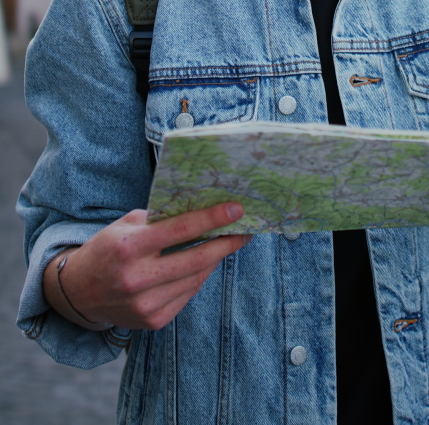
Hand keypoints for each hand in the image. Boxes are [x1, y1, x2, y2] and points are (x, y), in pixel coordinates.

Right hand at [43, 202, 250, 330]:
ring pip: (195, 278)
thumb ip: (159, 220)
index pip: (179, 230)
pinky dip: (199, 277)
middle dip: (225, 243)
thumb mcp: (126, 225)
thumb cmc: (108, 248)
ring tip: (228, 242)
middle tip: (245, 230)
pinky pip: (187, 294)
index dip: (211, 219)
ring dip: (215, 259)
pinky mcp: (153, 321)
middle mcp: (137, 279)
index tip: (236, 209)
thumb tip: (201, 211)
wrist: (79, 293)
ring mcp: (146, 304)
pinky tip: (205, 263)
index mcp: (129, 248)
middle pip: (195, 259)